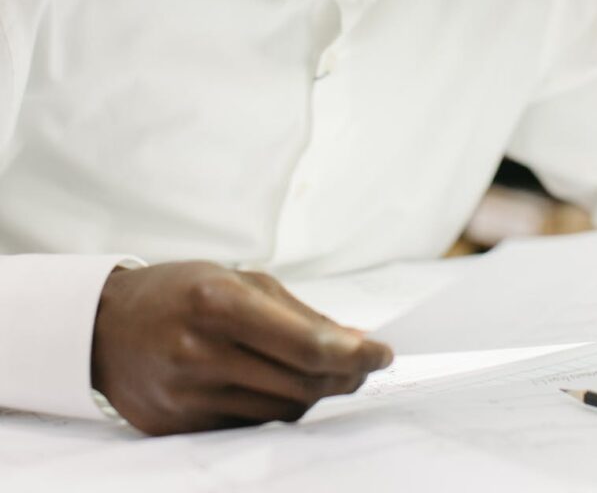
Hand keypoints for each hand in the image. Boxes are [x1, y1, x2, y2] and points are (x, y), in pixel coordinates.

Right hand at [91, 261, 392, 434]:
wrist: (103, 327)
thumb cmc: (178, 290)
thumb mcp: (234, 279)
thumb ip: (295, 312)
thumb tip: (353, 341)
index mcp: (217, 302)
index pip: (305, 344)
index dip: (354, 353)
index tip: (384, 353)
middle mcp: (201, 352)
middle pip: (300, 382)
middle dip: (344, 373)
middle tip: (366, 362)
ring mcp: (189, 396)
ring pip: (282, 409)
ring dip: (314, 391)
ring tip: (325, 369)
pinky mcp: (181, 426)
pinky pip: (251, 423)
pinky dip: (275, 405)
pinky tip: (278, 383)